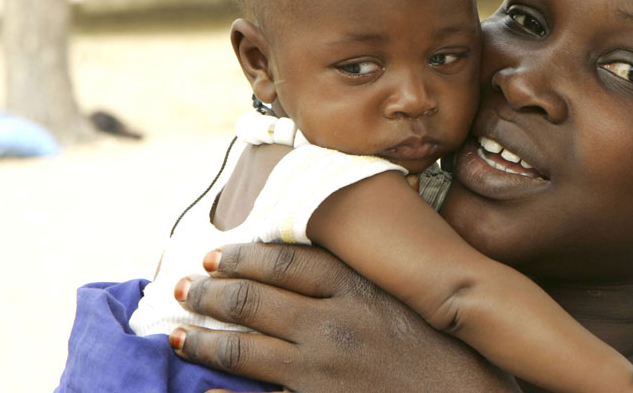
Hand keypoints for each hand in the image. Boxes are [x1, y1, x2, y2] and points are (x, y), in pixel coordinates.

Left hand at [171, 242, 518, 392]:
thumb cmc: (456, 356)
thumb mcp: (419, 302)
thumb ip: (374, 280)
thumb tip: (331, 261)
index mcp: (360, 290)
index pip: (287, 261)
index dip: (246, 256)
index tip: (219, 253)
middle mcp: (334, 325)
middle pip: (256, 299)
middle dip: (212, 290)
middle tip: (184, 286)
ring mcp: (321, 373)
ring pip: (244, 349)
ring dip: (204, 338)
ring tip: (177, 332)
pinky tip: (203, 391)